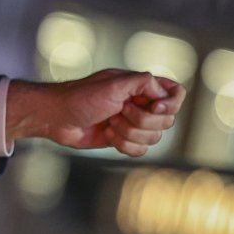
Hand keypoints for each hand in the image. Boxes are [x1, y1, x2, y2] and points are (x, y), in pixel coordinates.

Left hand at [7, 69, 185, 156]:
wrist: (58, 118)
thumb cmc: (81, 97)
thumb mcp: (113, 84)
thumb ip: (142, 82)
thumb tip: (163, 90)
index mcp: (141, 86)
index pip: (176, 93)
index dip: (170, 104)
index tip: (152, 107)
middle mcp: (141, 103)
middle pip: (167, 121)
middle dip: (141, 121)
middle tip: (118, 111)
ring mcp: (133, 123)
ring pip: (154, 138)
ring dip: (129, 133)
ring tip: (109, 122)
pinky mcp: (124, 139)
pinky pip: (141, 150)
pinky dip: (124, 145)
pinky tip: (107, 135)